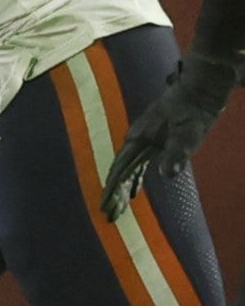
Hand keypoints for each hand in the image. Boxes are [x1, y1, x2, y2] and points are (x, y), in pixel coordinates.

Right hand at [101, 52, 236, 219]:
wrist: (199, 89)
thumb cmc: (193, 110)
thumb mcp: (188, 132)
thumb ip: (176, 153)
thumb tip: (166, 174)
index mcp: (138, 139)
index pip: (120, 169)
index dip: (112, 189)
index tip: (106, 206)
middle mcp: (135, 141)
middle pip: (119, 172)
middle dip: (112, 194)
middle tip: (108, 215)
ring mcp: (143, 141)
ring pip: (127, 170)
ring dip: (121, 189)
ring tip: (117, 209)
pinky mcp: (152, 142)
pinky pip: (137, 166)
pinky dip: (132, 180)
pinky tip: (134, 192)